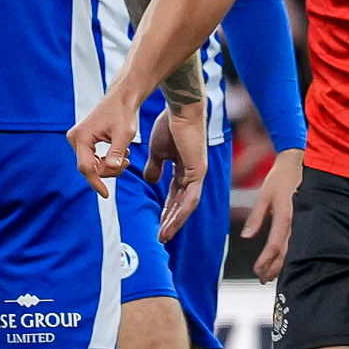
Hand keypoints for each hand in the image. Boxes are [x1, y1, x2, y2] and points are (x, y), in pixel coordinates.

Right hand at [67, 87, 146, 197]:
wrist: (121, 98)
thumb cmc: (123, 113)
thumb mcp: (124, 134)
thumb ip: (117, 151)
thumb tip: (113, 167)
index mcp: (81, 137)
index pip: (86, 168)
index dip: (96, 183)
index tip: (106, 195)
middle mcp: (75, 138)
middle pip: (90, 168)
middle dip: (109, 170)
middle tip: (126, 161)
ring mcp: (77, 139)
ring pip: (92, 165)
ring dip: (109, 164)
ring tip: (124, 153)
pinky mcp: (82, 140)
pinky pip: (92, 159)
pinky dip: (106, 160)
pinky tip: (119, 153)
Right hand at [148, 102, 210, 239]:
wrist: (178, 110)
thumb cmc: (169, 125)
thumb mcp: (158, 151)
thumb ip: (155, 167)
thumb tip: (150, 180)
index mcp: (183, 170)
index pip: (174, 196)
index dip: (166, 211)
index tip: (157, 224)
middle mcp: (192, 175)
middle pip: (181, 204)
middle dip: (170, 221)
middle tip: (161, 237)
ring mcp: (197, 174)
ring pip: (187, 205)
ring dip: (175, 222)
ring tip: (163, 236)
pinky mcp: (198, 171)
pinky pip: (190, 197)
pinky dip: (181, 212)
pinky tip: (172, 222)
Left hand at [242, 147, 304, 280]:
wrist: (299, 163)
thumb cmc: (280, 178)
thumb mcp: (264, 195)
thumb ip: (255, 218)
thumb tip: (246, 237)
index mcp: (285, 215)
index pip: (274, 245)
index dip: (265, 261)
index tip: (257, 272)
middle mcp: (296, 222)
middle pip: (285, 253)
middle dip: (273, 268)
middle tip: (262, 280)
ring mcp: (303, 222)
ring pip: (293, 250)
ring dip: (281, 264)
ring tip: (271, 275)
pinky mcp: (306, 220)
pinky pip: (298, 242)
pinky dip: (289, 254)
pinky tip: (283, 260)